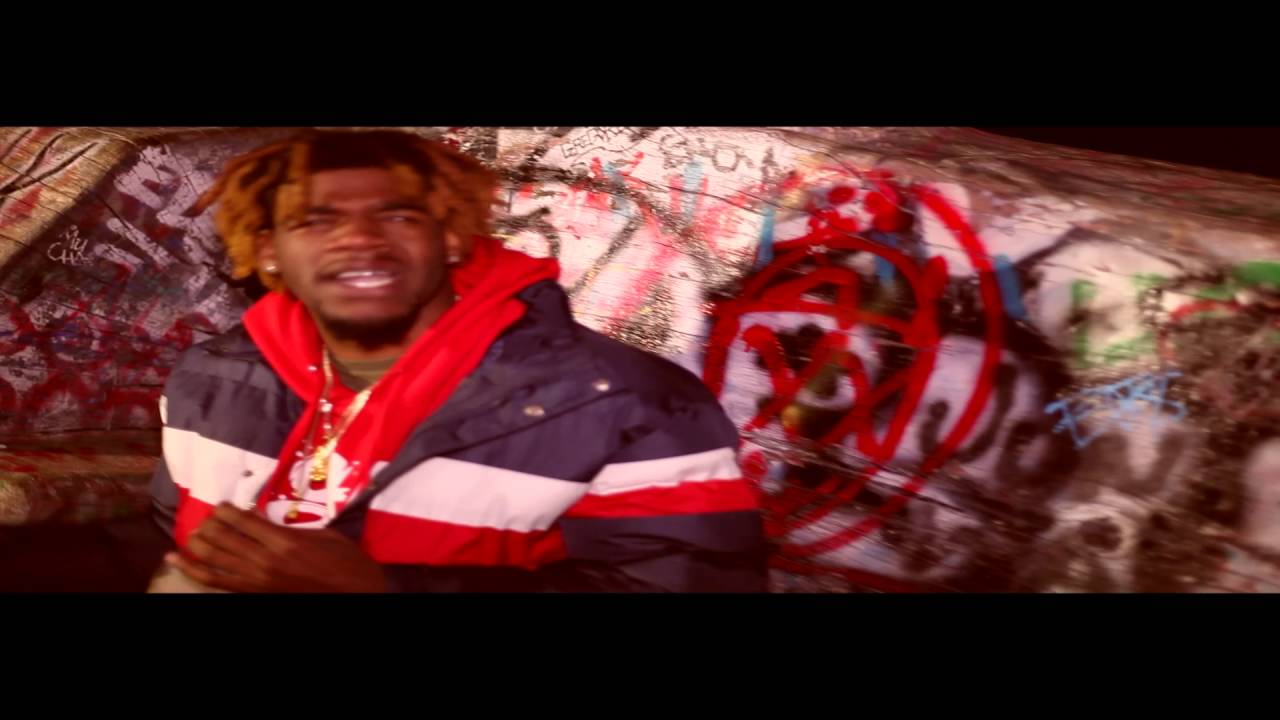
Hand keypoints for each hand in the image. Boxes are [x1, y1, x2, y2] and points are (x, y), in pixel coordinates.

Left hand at [166, 503, 386, 592]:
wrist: (353, 592)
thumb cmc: (345, 560)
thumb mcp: (322, 535)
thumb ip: (290, 526)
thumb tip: (260, 517)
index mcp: (283, 542)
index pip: (242, 520)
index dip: (227, 509)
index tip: (224, 504)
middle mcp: (264, 560)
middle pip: (221, 537)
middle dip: (210, 523)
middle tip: (210, 517)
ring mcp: (255, 579)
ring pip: (212, 558)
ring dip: (197, 542)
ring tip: (193, 532)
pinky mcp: (252, 592)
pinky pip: (214, 581)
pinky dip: (191, 570)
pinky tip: (174, 560)